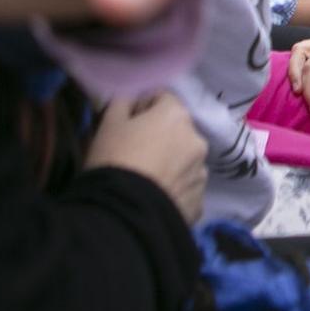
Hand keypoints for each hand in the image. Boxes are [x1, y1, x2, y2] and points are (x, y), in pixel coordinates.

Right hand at [85, 92, 207, 222]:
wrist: (123, 214)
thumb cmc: (114, 159)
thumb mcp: (108, 123)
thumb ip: (123, 101)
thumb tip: (132, 96)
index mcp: (177, 116)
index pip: (162, 99)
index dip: (142, 109)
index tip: (125, 125)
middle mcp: (197, 141)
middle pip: (176, 131)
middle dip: (159, 137)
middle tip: (132, 154)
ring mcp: (201, 173)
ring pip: (184, 161)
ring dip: (169, 164)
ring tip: (144, 181)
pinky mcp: (199, 202)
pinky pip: (185, 189)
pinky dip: (173, 190)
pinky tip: (153, 198)